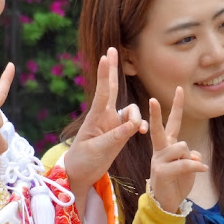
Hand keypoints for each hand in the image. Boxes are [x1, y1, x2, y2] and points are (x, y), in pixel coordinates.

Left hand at [64, 47, 147, 212]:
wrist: (80, 174)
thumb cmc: (83, 161)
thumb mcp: (99, 150)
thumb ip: (117, 136)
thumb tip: (135, 124)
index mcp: (96, 117)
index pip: (103, 91)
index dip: (105, 74)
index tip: (105, 56)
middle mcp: (105, 116)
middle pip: (111, 88)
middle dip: (112, 69)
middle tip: (111, 50)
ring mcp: (112, 123)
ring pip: (131, 110)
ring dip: (137, 117)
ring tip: (139, 130)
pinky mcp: (119, 132)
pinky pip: (134, 123)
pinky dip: (140, 125)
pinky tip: (143, 132)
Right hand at [149, 87, 208, 213]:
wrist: (167, 202)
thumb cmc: (177, 181)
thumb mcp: (187, 165)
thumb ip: (191, 155)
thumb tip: (193, 157)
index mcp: (166, 145)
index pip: (172, 122)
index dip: (176, 106)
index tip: (179, 89)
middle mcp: (160, 149)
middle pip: (160, 128)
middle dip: (155, 114)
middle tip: (151, 99)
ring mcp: (159, 160)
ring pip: (182, 147)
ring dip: (190, 159)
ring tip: (187, 170)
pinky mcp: (162, 171)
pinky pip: (184, 163)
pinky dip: (196, 167)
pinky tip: (202, 169)